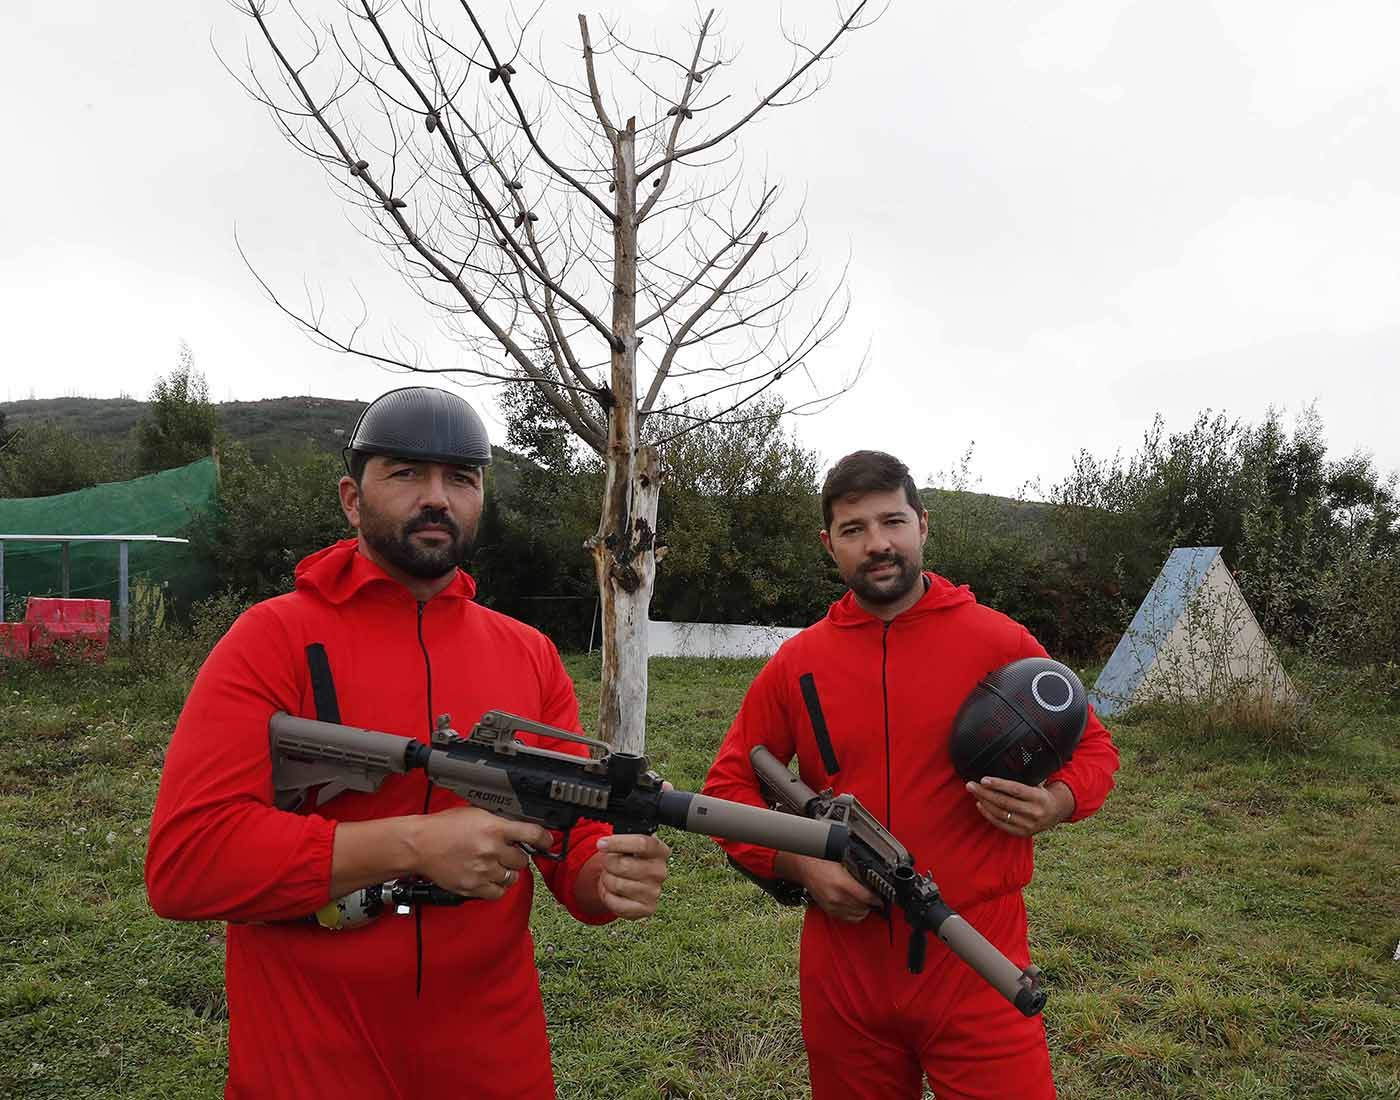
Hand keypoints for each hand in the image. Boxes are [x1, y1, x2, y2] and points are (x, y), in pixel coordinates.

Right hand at [408, 806, 553, 898]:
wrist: (419, 844)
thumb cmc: (443, 827)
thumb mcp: (476, 813)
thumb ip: (499, 821)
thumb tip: (517, 826)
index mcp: (494, 828)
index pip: (532, 834)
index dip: (544, 839)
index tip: (547, 841)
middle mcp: (491, 850)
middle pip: (522, 859)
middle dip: (517, 855)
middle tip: (508, 852)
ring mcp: (483, 870)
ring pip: (512, 877)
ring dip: (507, 871)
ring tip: (495, 864)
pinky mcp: (473, 887)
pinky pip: (498, 893)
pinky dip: (497, 887)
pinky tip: (490, 878)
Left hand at [590, 834, 669, 919]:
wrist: (633, 881)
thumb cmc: (630, 859)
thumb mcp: (629, 845)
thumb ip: (621, 841)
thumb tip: (603, 844)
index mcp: (659, 851)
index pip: (642, 844)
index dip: (618, 843)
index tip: (601, 844)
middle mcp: (660, 872)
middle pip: (624, 865)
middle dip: (608, 863)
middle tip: (608, 864)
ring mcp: (655, 892)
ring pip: (617, 885)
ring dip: (606, 880)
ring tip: (611, 877)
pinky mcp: (647, 909)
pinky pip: (616, 903)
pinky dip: (607, 897)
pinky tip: (612, 892)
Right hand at [777, 852, 879, 922]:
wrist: (804, 867)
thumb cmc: (820, 862)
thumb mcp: (843, 862)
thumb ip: (857, 872)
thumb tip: (872, 879)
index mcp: (842, 884)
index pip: (867, 897)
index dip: (877, 898)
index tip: (882, 897)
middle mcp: (837, 898)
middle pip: (864, 908)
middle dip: (871, 903)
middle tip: (874, 897)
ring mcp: (832, 906)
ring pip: (857, 915)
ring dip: (864, 909)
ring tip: (866, 902)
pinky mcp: (829, 910)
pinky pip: (847, 919)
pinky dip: (855, 914)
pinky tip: (857, 907)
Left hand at [965, 777, 1074, 836]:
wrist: (1056, 812)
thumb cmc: (1041, 793)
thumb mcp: (1037, 783)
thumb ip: (1022, 778)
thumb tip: (1001, 763)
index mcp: (1039, 797)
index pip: (1015, 790)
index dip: (998, 784)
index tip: (983, 779)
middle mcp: (1034, 812)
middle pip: (1004, 802)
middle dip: (985, 793)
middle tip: (970, 785)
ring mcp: (1029, 825)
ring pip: (1001, 814)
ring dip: (984, 803)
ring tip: (974, 793)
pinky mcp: (1023, 833)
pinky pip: (1002, 825)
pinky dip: (989, 815)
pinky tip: (981, 805)